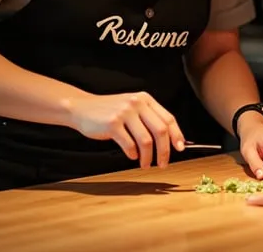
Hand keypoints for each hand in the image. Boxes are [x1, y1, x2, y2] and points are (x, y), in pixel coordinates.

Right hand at [65, 91, 184, 168]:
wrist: (82, 108)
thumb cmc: (109, 111)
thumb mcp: (132, 107)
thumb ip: (148, 118)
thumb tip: (170, 139)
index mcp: (145, 99)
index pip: (168, 118)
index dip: (177, 135)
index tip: (180, 149)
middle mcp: (137, 103)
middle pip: (161, 130)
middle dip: (165, 150)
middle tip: (163, 164)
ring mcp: (125, 113)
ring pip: (146, 140)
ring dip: (148, 157)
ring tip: (146, 164)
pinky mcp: (112, 124)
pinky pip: (129, 145)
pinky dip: (133, 154)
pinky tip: (131, 156)